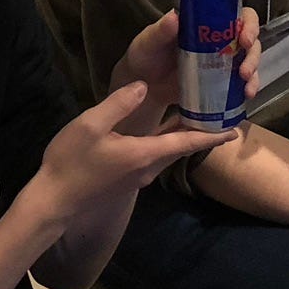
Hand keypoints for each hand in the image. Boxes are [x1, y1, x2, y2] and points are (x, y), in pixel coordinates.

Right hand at [25, 82, 235, 219]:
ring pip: (168, 153)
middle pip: (181, 147)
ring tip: (195, 116)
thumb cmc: (71, 162)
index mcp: (144, 153)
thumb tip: (144, 86)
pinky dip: (166, 142)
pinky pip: (154, 157)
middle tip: (219, 114)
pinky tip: (161, 130)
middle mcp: (147, 168)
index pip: (186, 141)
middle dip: (202, 132)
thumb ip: (119, 103)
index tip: (235, 129)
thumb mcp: (91, 124)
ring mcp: (137, 177)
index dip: (212, 135)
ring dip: (183, 137)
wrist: (53, 202)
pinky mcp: (126, 180)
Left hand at [108, 0, 262, 123]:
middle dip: (251, 30)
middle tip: (245, 43)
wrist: (146, 88)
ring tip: (245, 75)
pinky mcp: (224, 75)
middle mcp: (216, 30)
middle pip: (245, 21)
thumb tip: (173, 18)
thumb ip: (160, 31)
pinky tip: (248, 92)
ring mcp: (223, 53)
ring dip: (254, 60)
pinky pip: (245, 76)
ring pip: (250, 49)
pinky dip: (251, 83)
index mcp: (199, 14)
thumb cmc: (146, 55)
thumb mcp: (149, 41)